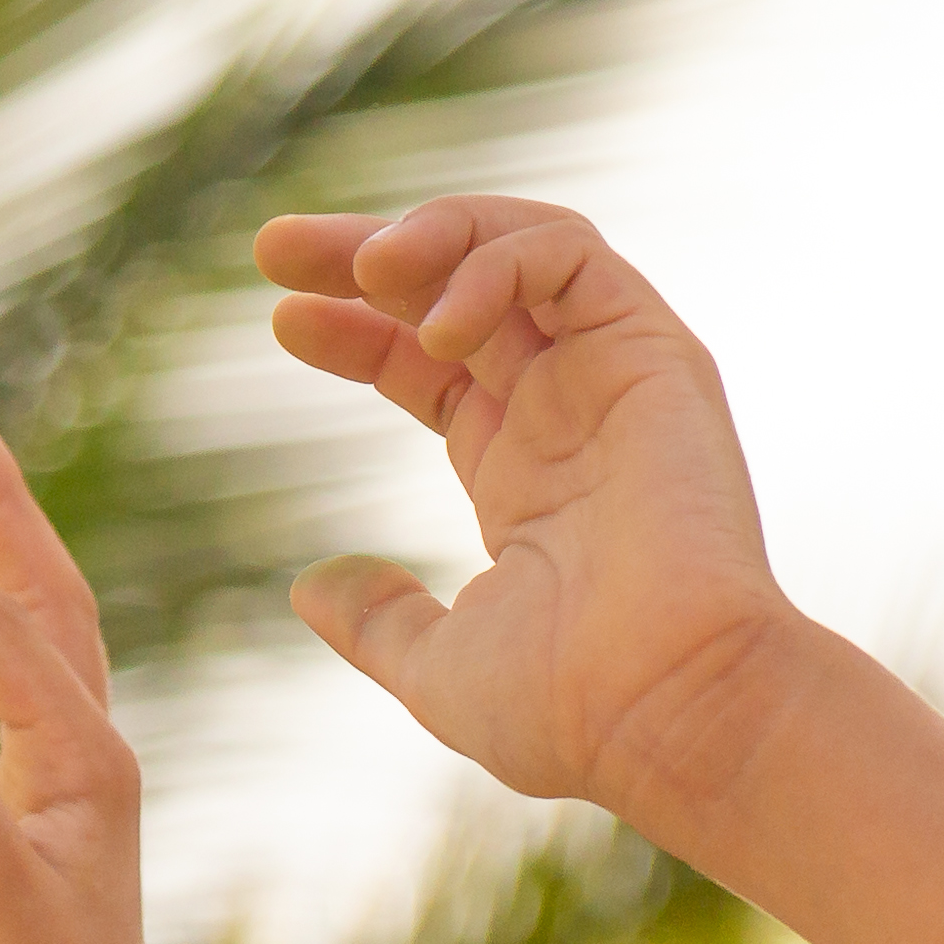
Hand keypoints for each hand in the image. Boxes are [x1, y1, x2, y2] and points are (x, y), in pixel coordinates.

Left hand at [254, 198, 801, 830]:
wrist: (670, 709)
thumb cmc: (571, 708)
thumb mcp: (441, 668)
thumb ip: (381, 623)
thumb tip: (311, 588)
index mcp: (524, 476)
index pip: (429, 367)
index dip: (355, 333)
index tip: (283, 321)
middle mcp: (570, 414)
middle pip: (460, 290)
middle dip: (364, 255)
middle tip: (273, 249)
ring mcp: (614, 378)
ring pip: (520, 247)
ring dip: (432, 234)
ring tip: (363, 269)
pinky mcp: (653, 352)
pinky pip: (570, 253)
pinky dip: (495, 259)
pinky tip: (437, 324)